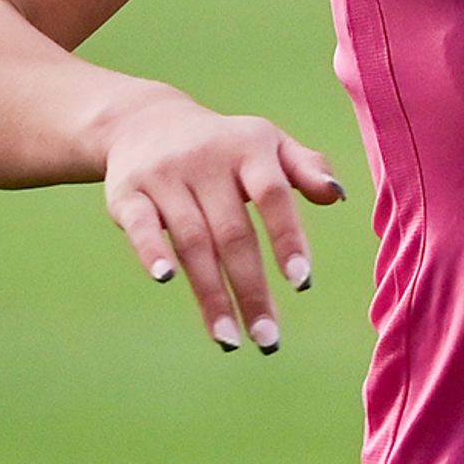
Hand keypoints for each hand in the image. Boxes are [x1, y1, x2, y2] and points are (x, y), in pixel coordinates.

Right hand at [99, 88, 346, 352]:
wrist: (144, 123)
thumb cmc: (223, 145)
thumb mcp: (268, 144)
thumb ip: (307, 168)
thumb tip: (337, 197)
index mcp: (248, 147)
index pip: (273, 196)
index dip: (287, 239)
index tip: (301, 284)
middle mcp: (206, 160)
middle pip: (233, 233)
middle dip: (251, 290)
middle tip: (269, 341)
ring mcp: (165, 176)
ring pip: (192, 242)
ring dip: (211, 295)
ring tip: (229, 340)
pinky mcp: (127, 193)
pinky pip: (141, 225)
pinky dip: (150, 251)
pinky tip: (165, 279)